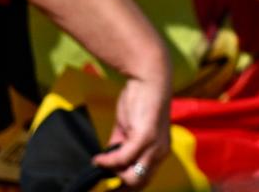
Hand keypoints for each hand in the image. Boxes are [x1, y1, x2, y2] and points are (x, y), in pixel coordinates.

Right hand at [92, 65, 170, 185]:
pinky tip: (97, 158)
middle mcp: (161, 152)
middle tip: (104, 173)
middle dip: (119, 183)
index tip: (110, 184)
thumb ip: (121, 147)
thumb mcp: (130, 129)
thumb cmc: (140, 100)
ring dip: (113, 172)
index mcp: (160, 151)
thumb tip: (107, 162)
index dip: (126, 185)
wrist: (148, 77)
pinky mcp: (145, 138)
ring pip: (133, 177)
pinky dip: (107, 162)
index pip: (145, 179)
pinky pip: (122, 159)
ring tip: (102, 162)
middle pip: (139, 183)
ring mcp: (154, 147)